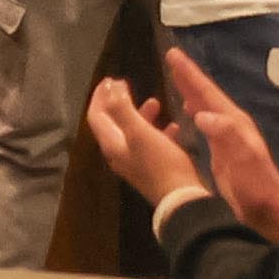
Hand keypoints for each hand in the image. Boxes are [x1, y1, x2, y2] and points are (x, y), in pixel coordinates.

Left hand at [83, 73, 204, 214]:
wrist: (182, 199)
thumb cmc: (160, 163)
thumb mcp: (140, 132)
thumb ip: (122, 109)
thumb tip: (110, 87)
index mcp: (112, 145)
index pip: (97, 116)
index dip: (100, 96)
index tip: (109, 79)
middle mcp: (120, 154)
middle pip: (113, 123)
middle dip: (118, 102)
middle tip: (127, 85)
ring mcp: (136, 162)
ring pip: (133, 132)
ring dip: (141, 114)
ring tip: (155, 102)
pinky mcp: (152, 168)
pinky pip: (151, 143)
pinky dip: (158, 130)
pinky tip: (173, 126)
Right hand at [165, 46, 278, 238]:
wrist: (270, 211)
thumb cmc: (256, 186)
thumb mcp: (244, 159)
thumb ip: (226, 134)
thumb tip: (202, 113)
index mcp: (233, 123)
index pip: (207, 92)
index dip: (190, 74)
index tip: (173, 54)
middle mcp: (231, 125)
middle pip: (206, 95)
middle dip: (189, 76)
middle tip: (172, 57)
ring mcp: (228, 137)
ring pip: (206, 106)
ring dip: (191, 91)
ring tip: (176, 78)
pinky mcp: (224, 151)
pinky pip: (206, 122)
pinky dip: (195, 110)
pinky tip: (190, 112)